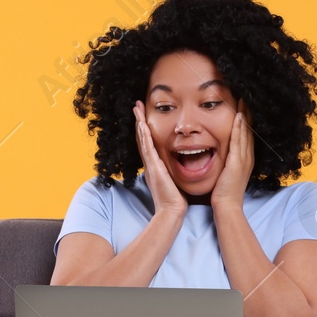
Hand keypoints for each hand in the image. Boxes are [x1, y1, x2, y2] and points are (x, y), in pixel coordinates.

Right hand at [132, 100, 187, 217]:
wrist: (171, 210)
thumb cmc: (175, 198)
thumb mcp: (173, 180)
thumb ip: (173, 171)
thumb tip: (180, 165)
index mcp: (154, 165)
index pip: (148, 142)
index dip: (145, 129)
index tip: (144, 116)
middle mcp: (150, 163)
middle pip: (142, 137)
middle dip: (139, 121)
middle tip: (136, 106)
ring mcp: (150, 164)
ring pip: (142, 139)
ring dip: (140, 123)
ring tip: (136, 109)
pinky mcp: (153, 167)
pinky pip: (147, 148)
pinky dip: (144, 135)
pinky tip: (143, 124)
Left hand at [211, 98, 253, 211]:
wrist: (227, 206)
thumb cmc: (223, 193)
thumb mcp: (227, 174)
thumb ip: (227, 163)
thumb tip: (221, 155)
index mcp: (246, 159)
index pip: (247, 135)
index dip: (246, 120)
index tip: (243, 106)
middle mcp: (248, 157)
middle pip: (249, 130)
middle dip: (248, 113)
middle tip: (246, 96)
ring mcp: (244, 159)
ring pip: (246, 132)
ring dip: (245, 115)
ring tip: (243, 100)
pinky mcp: (237, 162)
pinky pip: (238, 141)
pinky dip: (239, 127)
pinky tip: (238, 116)